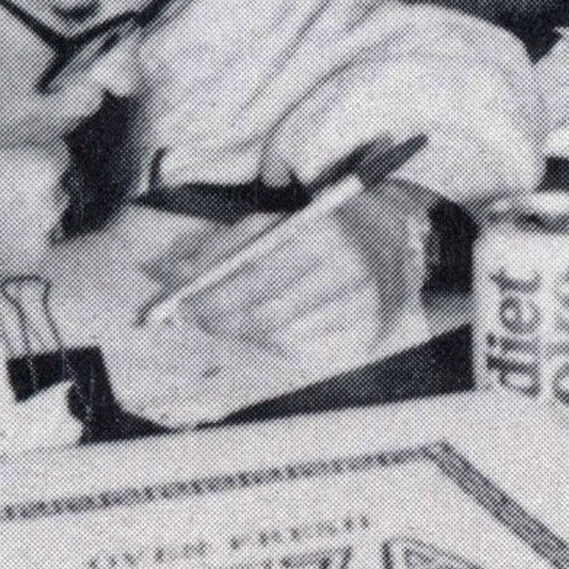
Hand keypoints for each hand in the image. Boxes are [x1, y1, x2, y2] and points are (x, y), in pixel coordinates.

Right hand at [0, 136, 69, 278]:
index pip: (56, 147)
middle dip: (32, 182)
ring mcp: (44, 227)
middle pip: (53, 181)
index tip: (10, 158)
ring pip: (48, 213)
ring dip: (29, 211)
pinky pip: (34, 242)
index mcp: (38, 156)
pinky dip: (19, 240)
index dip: (30, 152)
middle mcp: (50, 191)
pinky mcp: (33, 256)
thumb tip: (8, 124)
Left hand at [173, 183, 430, 350]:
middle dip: (223, 321)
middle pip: (267, 314)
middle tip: (197, 319)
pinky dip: (275, 343)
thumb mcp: (278, 219)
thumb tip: (175, 271)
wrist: (393, 235)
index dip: (214, 295)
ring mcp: (358, 305)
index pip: (255, 274)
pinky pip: (305, 349)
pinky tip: (267, 330)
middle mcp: (343, 271)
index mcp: (320, 233)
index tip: (183, 304)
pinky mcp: (366, 330)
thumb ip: (228, 243)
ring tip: (229, 321)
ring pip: (282, 337)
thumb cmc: (321, 225)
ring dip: (246, 334)